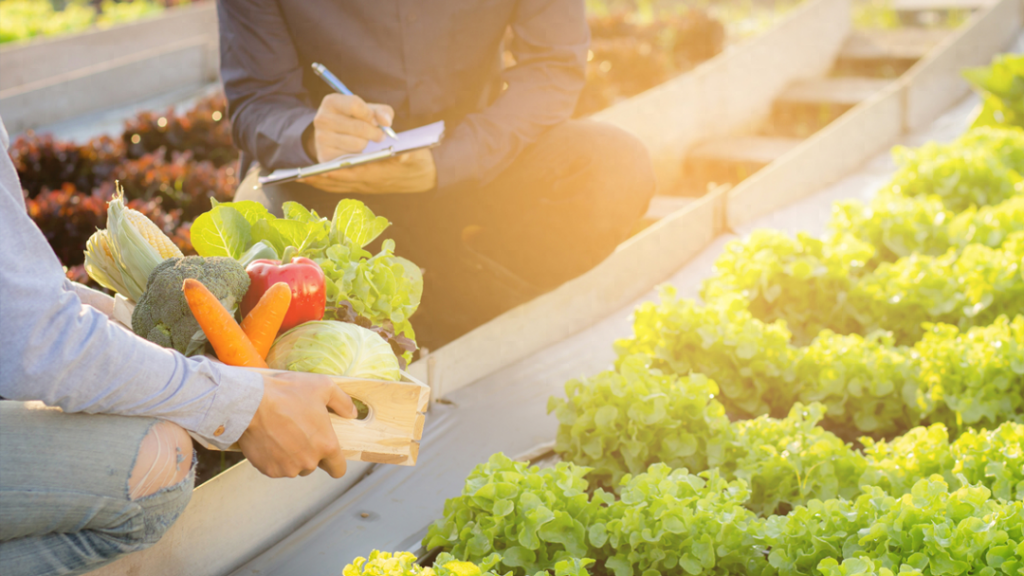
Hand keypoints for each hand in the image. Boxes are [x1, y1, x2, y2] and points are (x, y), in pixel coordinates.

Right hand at [238, 371, 356, 478]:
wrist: (251, 403)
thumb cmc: (288, 392)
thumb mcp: (323, 387)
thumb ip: (343, 402)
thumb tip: (352, 413)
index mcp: (326, 445)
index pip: (338, 469)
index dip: (335, 463)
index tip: (328, 455)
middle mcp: (309, 462)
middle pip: (313, 465)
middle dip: (309, 452)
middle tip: (298, 432)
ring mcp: (288, 468)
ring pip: (294, 467)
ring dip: (291, 456)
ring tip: (281, 433)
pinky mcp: (268, 469)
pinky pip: (275, 467)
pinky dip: (273, 457)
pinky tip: (269, 439)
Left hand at [301, 148, 436, 193]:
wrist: (421, 176)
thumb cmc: (418, 162)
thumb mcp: (418, 156)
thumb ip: (411, 154)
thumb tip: (403, 153)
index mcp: (384, 175)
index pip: (360, 174)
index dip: (342, 172)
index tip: (327, 170)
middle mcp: (371, 182)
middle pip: (346, 180)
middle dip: (329, 175)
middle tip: (309, 175)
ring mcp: (365, 185)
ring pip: (340, 185)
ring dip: (322, 183)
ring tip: (303, 179)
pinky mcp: (361, 183)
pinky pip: (340, 186)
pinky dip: (325, 183)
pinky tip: (311, 179)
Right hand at [306, 93, 393, 162]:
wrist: (332, 137)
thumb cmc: (354, 120)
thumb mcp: (367, 110)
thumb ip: (382, 112)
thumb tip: (386, 122)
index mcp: (331, 102)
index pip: (355, 105)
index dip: (371, 115)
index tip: (376, 121)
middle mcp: (322, 118)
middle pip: (360, 127)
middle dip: (375, 132)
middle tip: (379, 135)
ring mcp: (321, 137)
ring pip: (358, 144)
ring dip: (366, 144)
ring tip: (363, 140)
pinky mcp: (325, 154)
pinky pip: (352, 157)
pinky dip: (358, 154)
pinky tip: (354, 149)